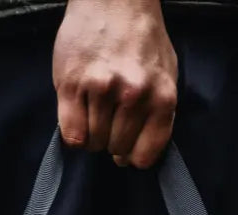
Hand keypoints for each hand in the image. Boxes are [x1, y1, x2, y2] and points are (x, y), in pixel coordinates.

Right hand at [53, 0, 177, 168]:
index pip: (143, 155)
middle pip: (116, 149)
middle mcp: (134, 94)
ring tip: (94, 111)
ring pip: (92, 142)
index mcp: (162, 97)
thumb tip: (137, 154)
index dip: (131, 156)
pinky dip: (73, 132)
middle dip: (110, 141)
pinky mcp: (72, 82)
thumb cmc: (141, 36)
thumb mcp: (165, 73)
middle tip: (108, 120)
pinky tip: (78, 115)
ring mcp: (101, 88)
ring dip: (91, 134)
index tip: (125, 148)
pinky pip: (71, 133)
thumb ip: (159, 113)